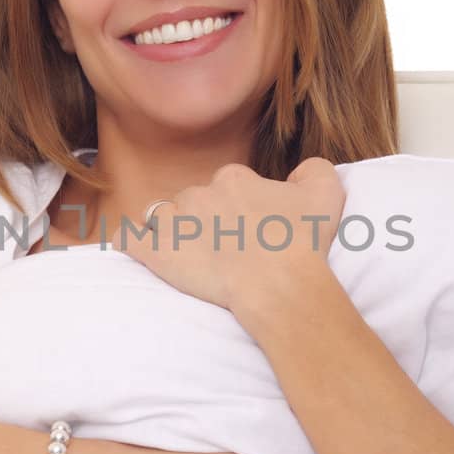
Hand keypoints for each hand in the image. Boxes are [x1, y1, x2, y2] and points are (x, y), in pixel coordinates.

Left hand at [110, 157, 346, 313]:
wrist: (280, 283)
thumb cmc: (304, 242)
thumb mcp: (326, 193)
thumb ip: (314, 169)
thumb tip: (299, 173)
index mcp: (233, 178)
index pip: (226, 186)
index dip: (236, 208)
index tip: (249, 232)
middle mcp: (199, 192)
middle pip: (193, 201)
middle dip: (204, 221)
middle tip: (224, 250)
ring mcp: (174, 222)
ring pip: (160, 217)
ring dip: (171, 231)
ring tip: (187, 254)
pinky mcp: (156, 252)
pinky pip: (128, 238)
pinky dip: (131, 242)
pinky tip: (140, 251)